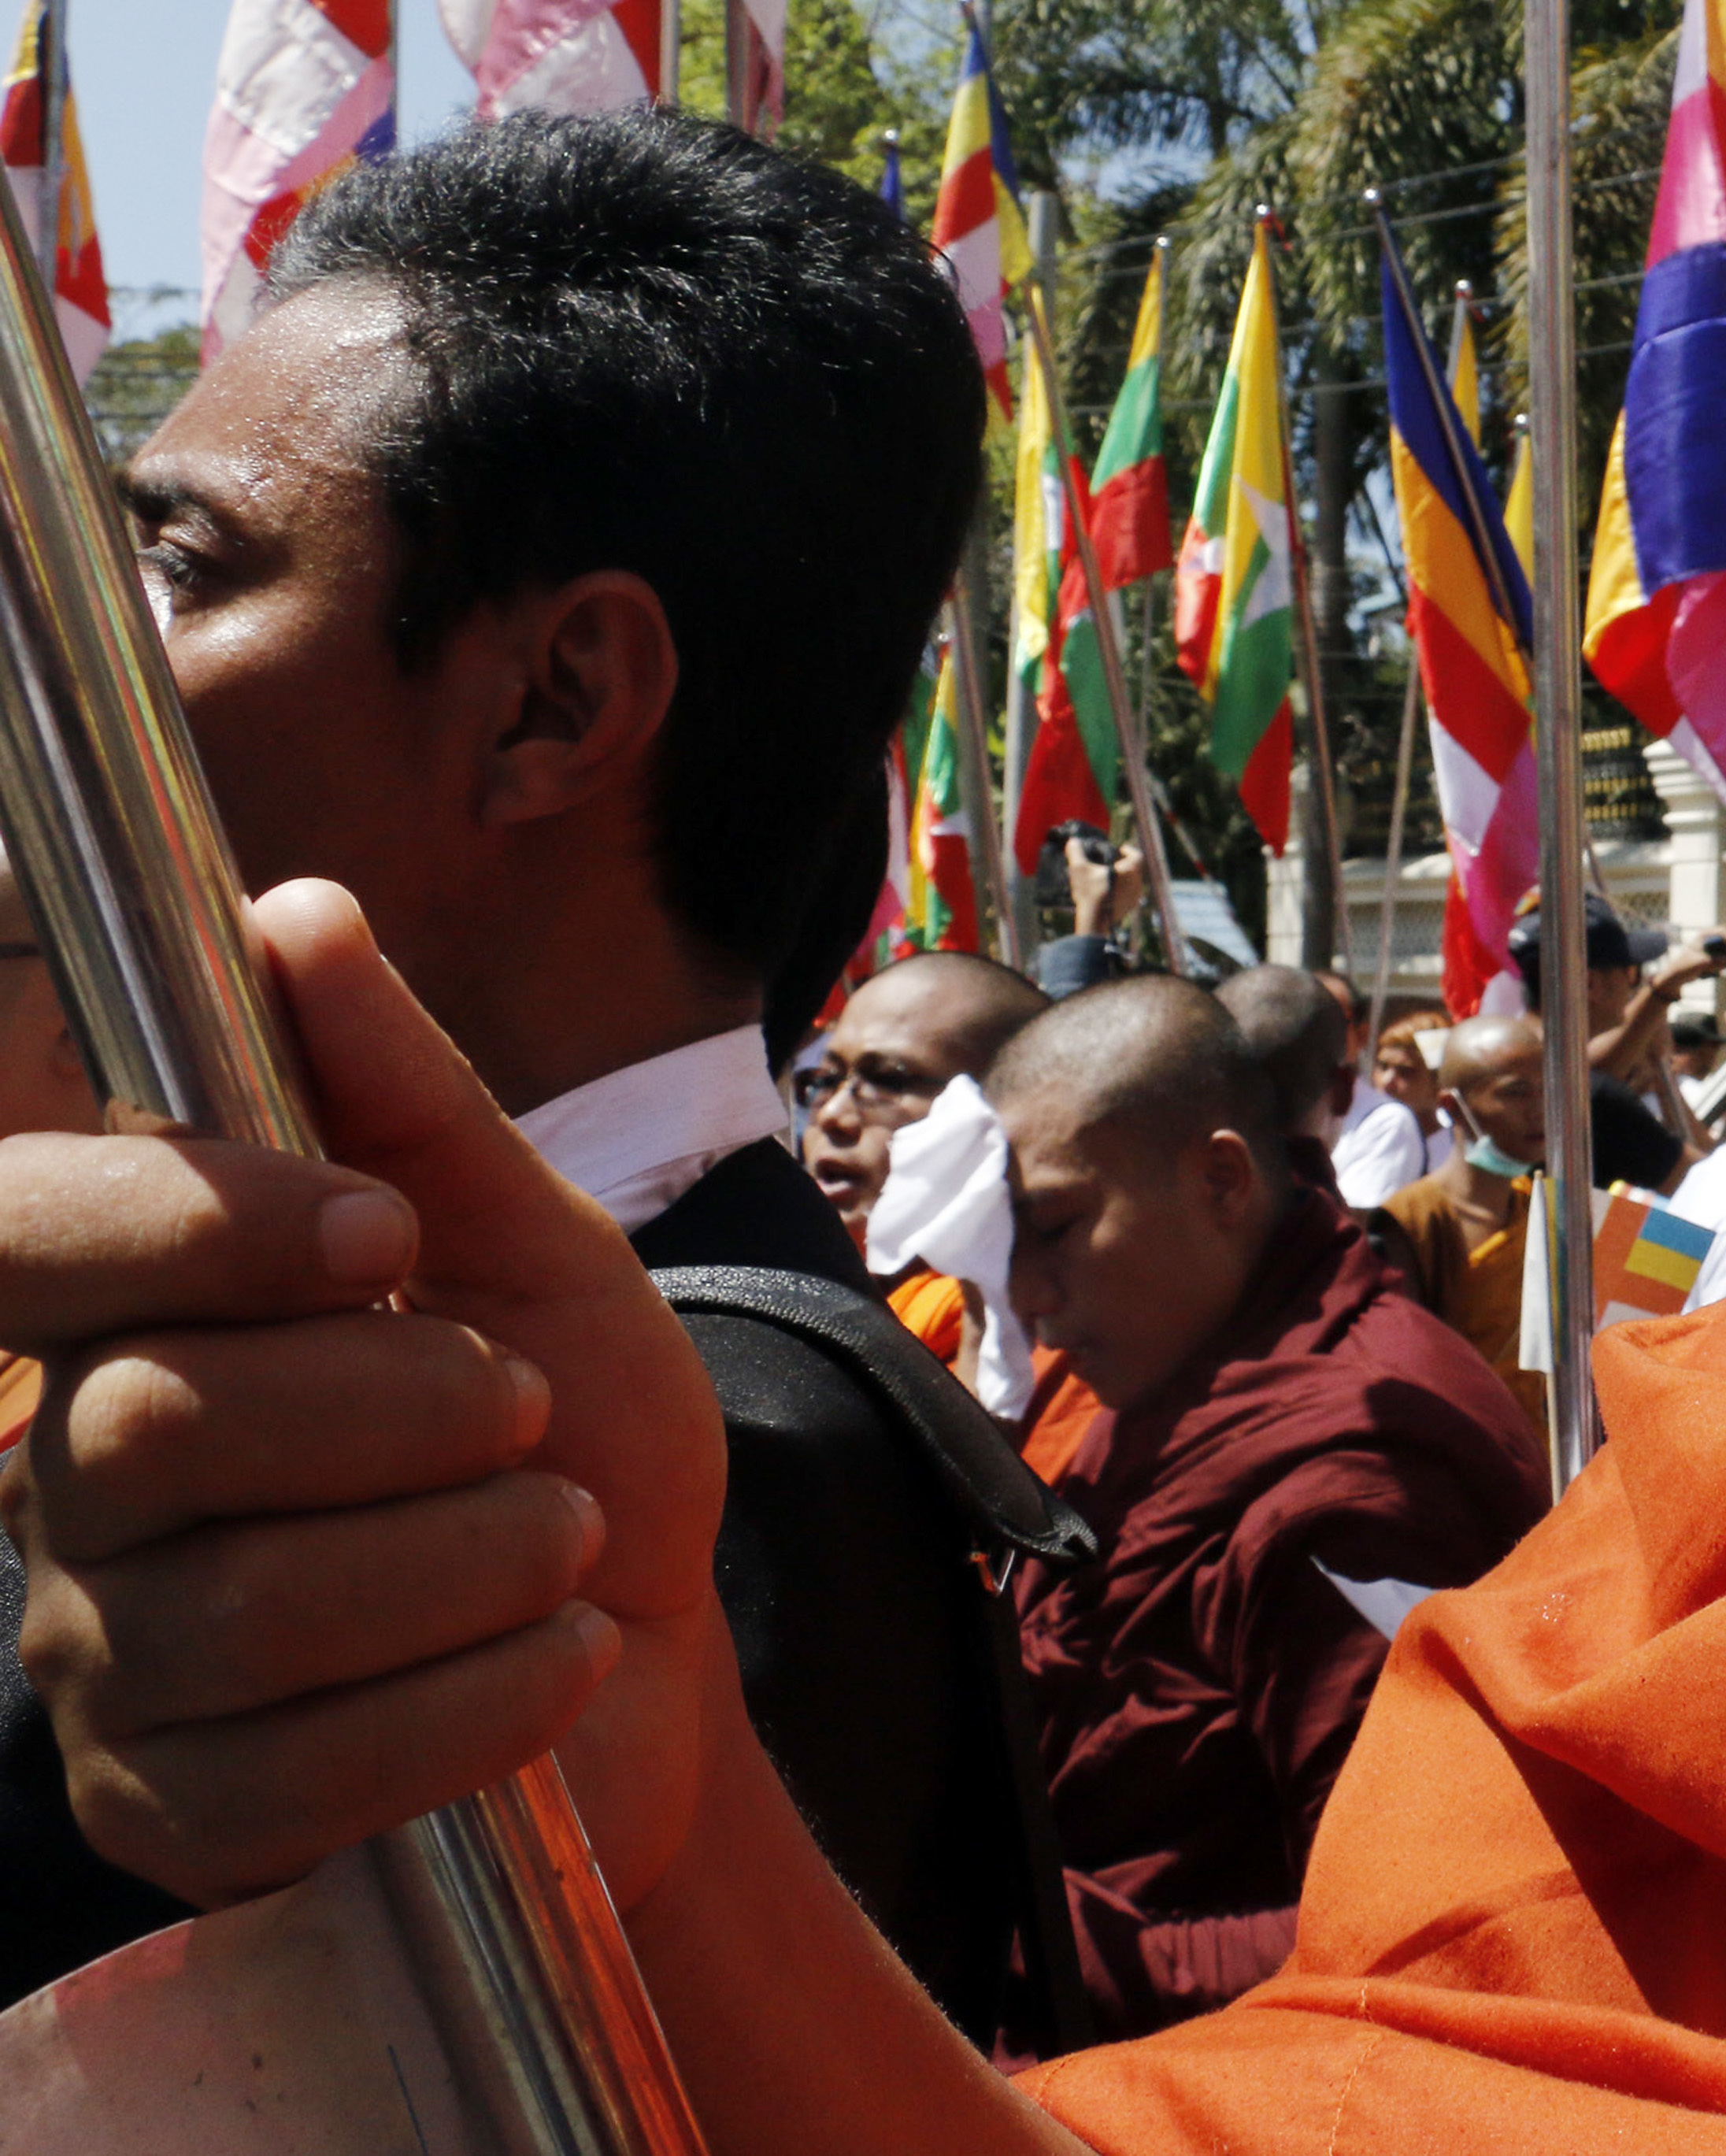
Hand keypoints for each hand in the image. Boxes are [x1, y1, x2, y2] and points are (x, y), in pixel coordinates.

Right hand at [0, 882, 724, 1906]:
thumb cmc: (577, 1430)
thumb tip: (294, 913)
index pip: (18, 1238)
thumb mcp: (536, 1242)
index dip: (187, 1225)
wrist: (658, 1640)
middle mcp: (71, 1485)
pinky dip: (478, 1705)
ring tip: (565, 1538)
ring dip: (471, 1562)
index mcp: (134, 1320)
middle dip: (403, 1412)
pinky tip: (555, 1661)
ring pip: (246, 1609)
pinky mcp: (173, 1815)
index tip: (383, 1233)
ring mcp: (106, 1663)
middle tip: (524, 1414)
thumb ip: (411, 1100)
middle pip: (155, 1429)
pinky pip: (294, 1775)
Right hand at [1062, 840, 1138, 940]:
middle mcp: (1137, 883)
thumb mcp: (1079, 868)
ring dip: (1122, 879)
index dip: (1129, 850)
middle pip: (1134, 869)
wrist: (1095, 919)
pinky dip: (1120, 891)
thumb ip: (1076, 852)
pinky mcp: (1129, 908)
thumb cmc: (1090, 891)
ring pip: (1132, 882)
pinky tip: (1108, 891)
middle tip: (1112, 863)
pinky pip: (1128, 894)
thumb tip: (1073, 842)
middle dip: (1124, 864)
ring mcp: (1134, 897)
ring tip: (1109, 877)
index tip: (1121, 849)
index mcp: (1130, 870)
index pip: (1137, 855)